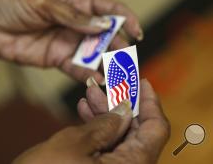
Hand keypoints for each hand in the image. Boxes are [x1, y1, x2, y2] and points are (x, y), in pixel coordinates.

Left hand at [0, 0, 141, 82]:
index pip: (109, 9)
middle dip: (120, 46)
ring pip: (95, 54)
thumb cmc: (13, 3)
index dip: (126, 19)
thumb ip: (73, 15)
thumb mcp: (43, 2)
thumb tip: (103, 25)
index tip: (137, 32)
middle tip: (129, 60)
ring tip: (119, 74)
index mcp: (77, 2)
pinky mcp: (59, 58)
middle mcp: (78, 23)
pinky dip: (88, 74)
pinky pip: (77, 68)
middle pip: (106, 35)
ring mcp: (69, 42)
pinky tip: (98, 80)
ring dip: (108, 63)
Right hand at [12, 79, 168, 163]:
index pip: (155, 129)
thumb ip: (104, 125)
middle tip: (108, 83)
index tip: (142, 81)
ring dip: (105, 114)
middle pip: (136, 131)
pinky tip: (84, 111)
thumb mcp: (74, 145)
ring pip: (119, 137)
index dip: (151, 102)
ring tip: (89, 94)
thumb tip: (124, 109)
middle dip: (120, 104)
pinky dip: (96, 129)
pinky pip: (106, 148)